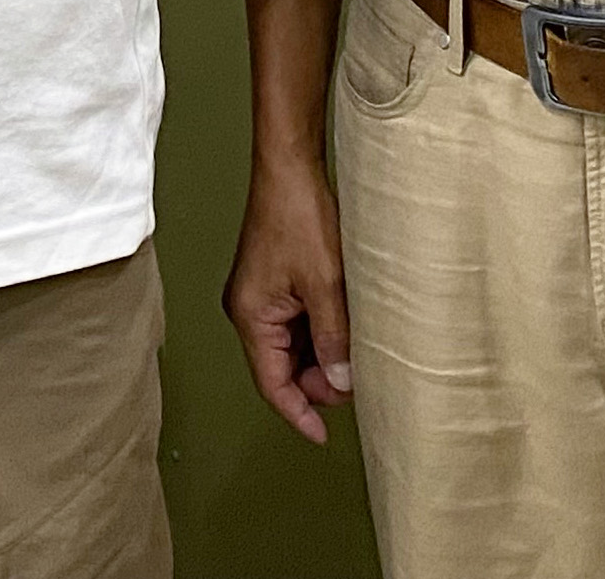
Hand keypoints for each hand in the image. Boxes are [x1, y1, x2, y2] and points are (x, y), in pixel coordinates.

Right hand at [224, 156, 355, 445]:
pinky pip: (296, 323)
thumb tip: (341, 382)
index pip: (272, 383)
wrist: (289, 167)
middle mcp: (249, 309)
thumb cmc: (298, 216)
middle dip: (318, 381)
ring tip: (355, 351)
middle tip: (356, 380)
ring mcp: (261, 295)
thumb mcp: (325, 284)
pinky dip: (320, 333)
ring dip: (322, 355)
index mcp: (250, 315)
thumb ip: (333, 338)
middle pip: (282, 367)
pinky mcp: (274, 282)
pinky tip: (345, 327)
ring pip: (292, 346)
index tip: (322, 436)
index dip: (299, 413)